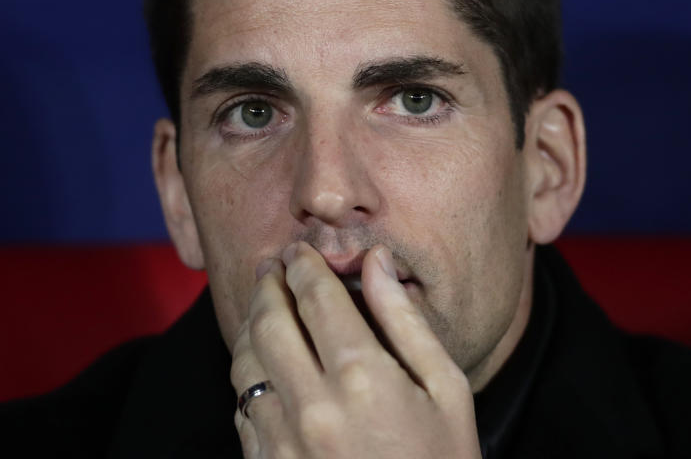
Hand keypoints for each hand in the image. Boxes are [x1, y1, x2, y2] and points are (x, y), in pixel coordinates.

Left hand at [230, 241, 481, 458]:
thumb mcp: (447, 390)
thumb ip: (406, 321)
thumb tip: (376, 263)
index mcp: (364, 376)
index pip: (316, 297)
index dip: (304, 265)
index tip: (299, 250)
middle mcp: (313, 404)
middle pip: (270, 322)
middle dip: (267, 285)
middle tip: (270, 267)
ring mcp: (284, 441)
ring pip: (245, 363)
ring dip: (249, 325)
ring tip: (261, 307)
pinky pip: (243, 409)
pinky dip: (248, 376)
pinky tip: (262, 364)